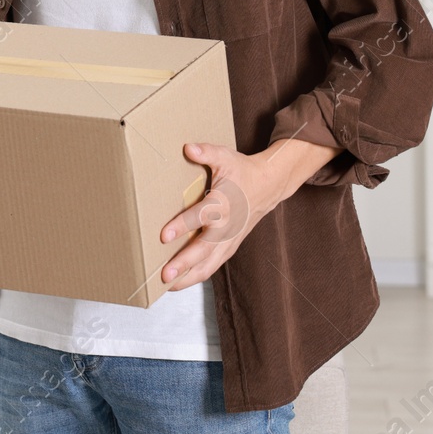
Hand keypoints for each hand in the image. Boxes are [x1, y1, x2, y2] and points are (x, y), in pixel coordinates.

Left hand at [158, 138, 341, 291]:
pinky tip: (179, 282)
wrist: (269, 186)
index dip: (181, 226)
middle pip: (203, 250)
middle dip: (183, 264)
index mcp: (223, 204)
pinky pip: (212, 266)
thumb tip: (188, 147)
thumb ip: (207, 153)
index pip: (200, 217)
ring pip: (208, 265)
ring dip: (188, 277)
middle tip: (163, 274)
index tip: (163, 236)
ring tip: (166, 285)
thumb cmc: (243, 171)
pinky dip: (196, 276)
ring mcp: (229, 240)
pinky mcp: (229, 247)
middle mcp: (226, 226)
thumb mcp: (225, 157)